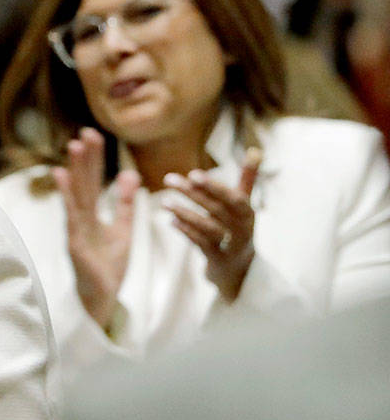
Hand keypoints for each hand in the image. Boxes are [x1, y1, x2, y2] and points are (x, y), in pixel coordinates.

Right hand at [53, 127, 141, 330]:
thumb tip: (129, 174)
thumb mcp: (123, 230)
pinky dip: (67, 195)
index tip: (94, 134)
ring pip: (77, 194)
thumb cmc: (108, 266)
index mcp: (92, 214)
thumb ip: (124, 203)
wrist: (102, 297)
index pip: (93, 181)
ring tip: (75, 146)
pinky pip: (72, 215)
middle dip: (86, 158)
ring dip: (75, 170)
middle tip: (86, 132)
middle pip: (84, 182)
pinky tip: (61, 176)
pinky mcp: (75, 241)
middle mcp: (81, 217)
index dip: (95, 159)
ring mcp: (76, 229)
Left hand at [162, 147, 262, 300]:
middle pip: (217, 210)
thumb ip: (247, 178)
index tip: (194, 174)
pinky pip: (201, 244)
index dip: (214, 187)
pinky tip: (170, 221)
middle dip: (193, 193)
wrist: (240, 269)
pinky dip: (186, 232)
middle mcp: (242, 229)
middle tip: (169, 179)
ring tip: (165, 202)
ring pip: (208, 228)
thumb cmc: (238, 228)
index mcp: (247, 212)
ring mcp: (231, 246)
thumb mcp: (244, 205)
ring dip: (185, 213)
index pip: (234, 198)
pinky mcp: (218, 260)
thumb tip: (254, 150)